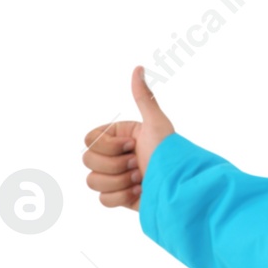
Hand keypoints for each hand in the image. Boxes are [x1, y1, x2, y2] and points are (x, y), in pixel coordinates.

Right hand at [81, 66, 176, 210]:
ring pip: (93, 182)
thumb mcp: (156, 123)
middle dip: (115, 165)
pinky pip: (103, 200)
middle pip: (88, 161)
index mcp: (120, 136)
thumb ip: (144, 97)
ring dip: (120, 182)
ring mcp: (116, 177)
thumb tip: (138, 67)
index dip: (108, 146)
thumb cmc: (169, 153)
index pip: (89, 140)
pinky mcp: (119, 197)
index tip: (132, 146)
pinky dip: (122, 198)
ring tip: (142, 178)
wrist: (179, 188)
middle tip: (139, 163)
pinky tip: (140, 192)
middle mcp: (116, 155)